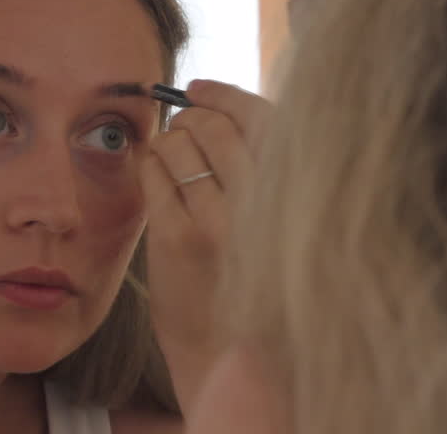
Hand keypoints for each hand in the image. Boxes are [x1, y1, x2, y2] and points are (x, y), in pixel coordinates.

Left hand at [141, 79, 272, 414]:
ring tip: (171, 154)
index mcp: (295, 194)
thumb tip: (224, 107)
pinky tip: (156, 176)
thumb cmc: (258, 283)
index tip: (200, 88)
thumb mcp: (281, 221)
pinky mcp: (177, 238)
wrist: (234, 359)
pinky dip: (150, 164)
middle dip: (191, 115)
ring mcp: (218, 221)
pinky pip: (154, 172)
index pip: (262, 116)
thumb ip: (265, 170)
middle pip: (216, 125)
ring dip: (169, 139)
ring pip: (181, 143)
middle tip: (182, 121)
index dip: (225, 94)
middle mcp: (262, 204)